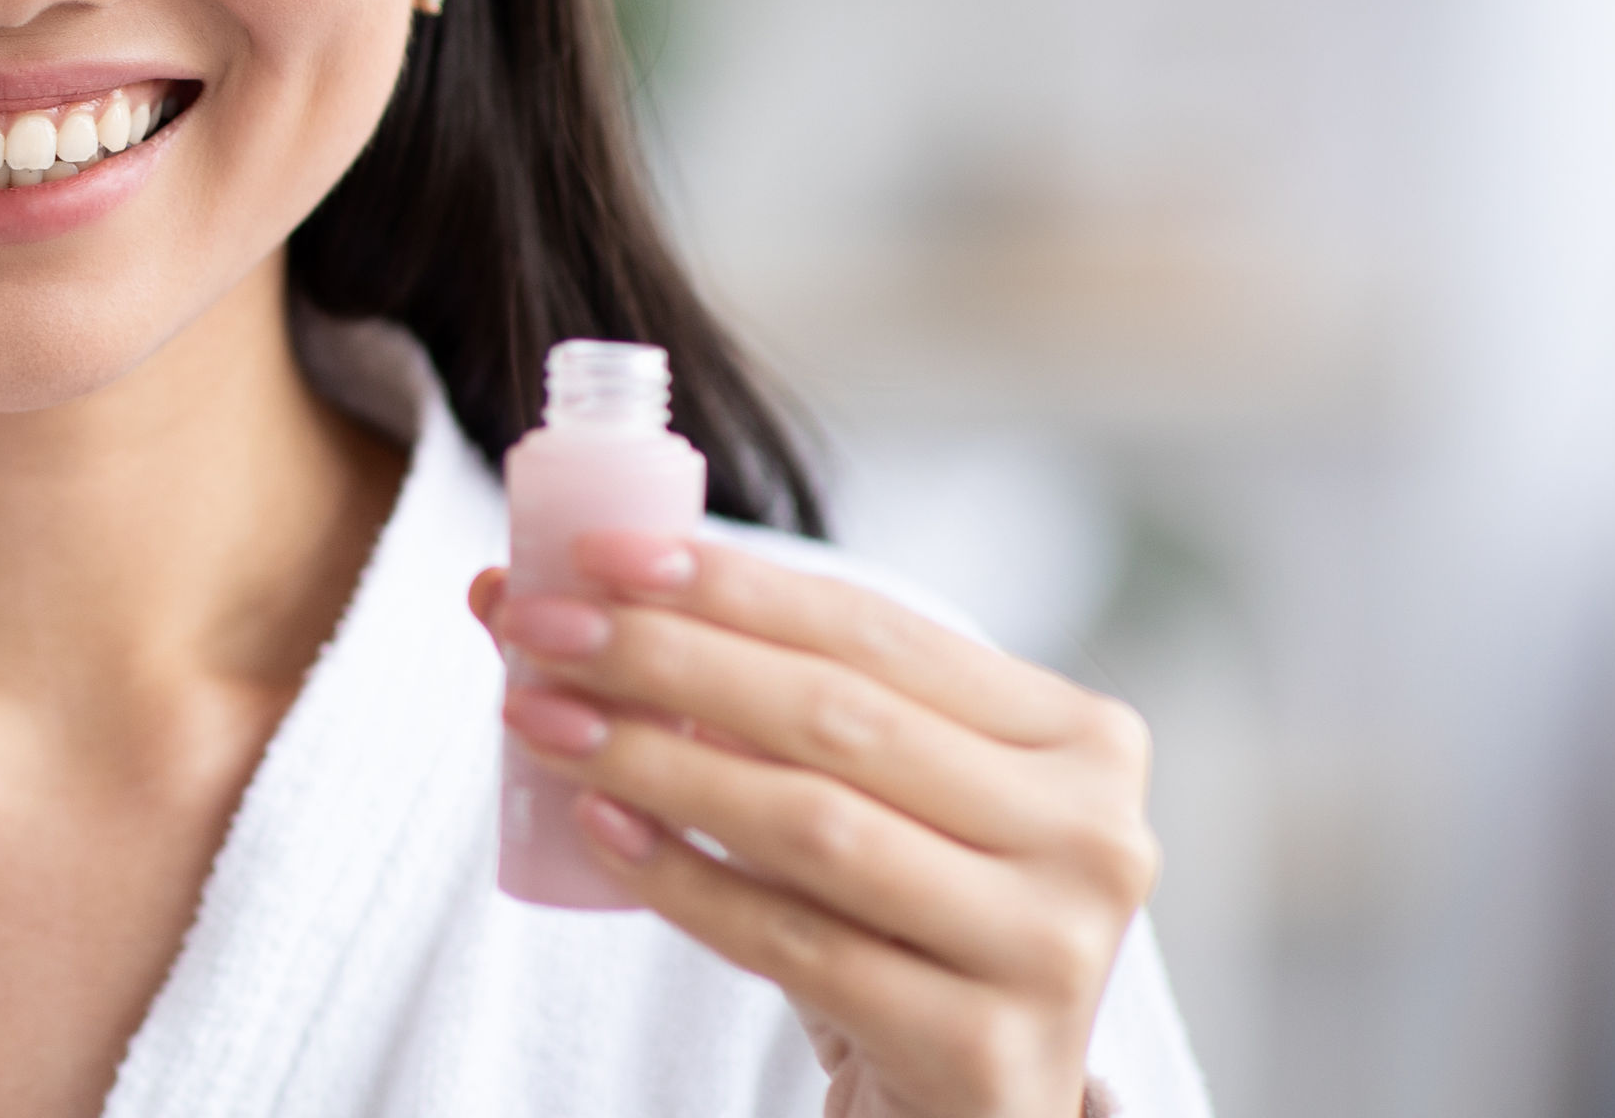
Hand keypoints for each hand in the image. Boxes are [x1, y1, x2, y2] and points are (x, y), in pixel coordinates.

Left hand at [469, 536, 1156, 1117]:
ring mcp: (1048, 948)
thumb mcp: (863, 794)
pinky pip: (793, 943)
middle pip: (838, 717)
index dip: (730, 585)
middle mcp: (1091, 836)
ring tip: (540, 721)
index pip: (875, 632)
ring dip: (655, 762)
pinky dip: (682, 881)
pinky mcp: (980, 1047)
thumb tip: (524, 591)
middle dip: (668, 660)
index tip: (594, 553)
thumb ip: (743, 693)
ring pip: (812, 824)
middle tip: (535, 629)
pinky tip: (598, 831)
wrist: (970, 1104)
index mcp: (1081, 740)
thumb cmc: (900, 918)